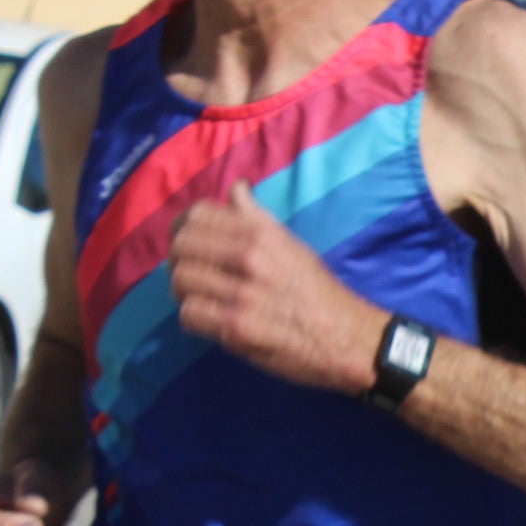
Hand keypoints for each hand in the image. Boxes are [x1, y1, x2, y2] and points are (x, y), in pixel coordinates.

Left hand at [169, 182, 375, 393]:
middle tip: (189, 272)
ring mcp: (242, 294)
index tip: (187, 241)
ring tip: (199, 297)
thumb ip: (257, 217)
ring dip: (184, 291)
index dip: (183, 227)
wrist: (346, 338)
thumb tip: (236, 187)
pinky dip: (194, 318)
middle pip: (182, 246)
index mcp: (262, 234)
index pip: (197, 215)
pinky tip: (209, 320)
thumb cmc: (318, 290)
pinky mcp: (236, 328)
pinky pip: (190, 315)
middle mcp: (249, 257)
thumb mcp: (291, 244)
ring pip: (181, 280)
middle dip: (178, 260)